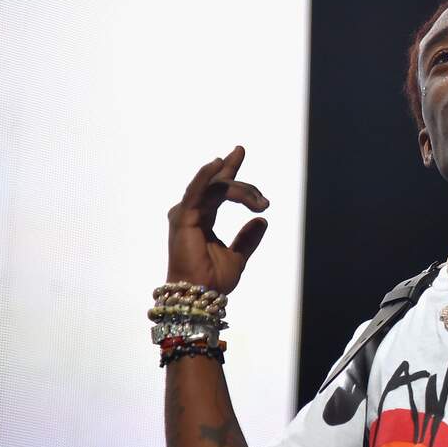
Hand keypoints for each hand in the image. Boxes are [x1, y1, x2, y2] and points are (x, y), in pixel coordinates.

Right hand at [166, 145, 268, 294]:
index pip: (217, 188)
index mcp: (202, 218)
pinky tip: (219, 163)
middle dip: (242, 184)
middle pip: (219, 185)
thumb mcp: (238, 256)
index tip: (239, 150)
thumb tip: (263, 220)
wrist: (202, 295)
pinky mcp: (184, 218)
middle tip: (263, 201)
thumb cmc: (213, 280)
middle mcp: (191, 213)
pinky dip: (207, 176)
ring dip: (239, 190)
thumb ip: (248, 238)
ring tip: (257, 199)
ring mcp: (186, 214)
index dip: (229, 169)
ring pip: (216, 188)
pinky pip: (198, 192)